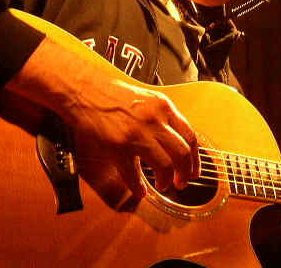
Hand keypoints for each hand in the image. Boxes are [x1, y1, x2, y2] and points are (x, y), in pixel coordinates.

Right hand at [5, 38, 199, 198]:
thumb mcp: (148, 99)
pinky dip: (138, 186)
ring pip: (163, 165)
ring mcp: (136, 134)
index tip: (194, 170)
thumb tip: (177, 141)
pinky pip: (133, 174)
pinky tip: (140, 190)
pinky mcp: (117, 147)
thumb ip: (164, 117)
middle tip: (182, 183)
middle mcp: (154, 120)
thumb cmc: (114, 94)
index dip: (195, 158)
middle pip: (181, 153)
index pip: (190, 136)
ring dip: (166, 180)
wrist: (85, 90)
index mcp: (164, 107)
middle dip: (185, 173)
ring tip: (163, 185)